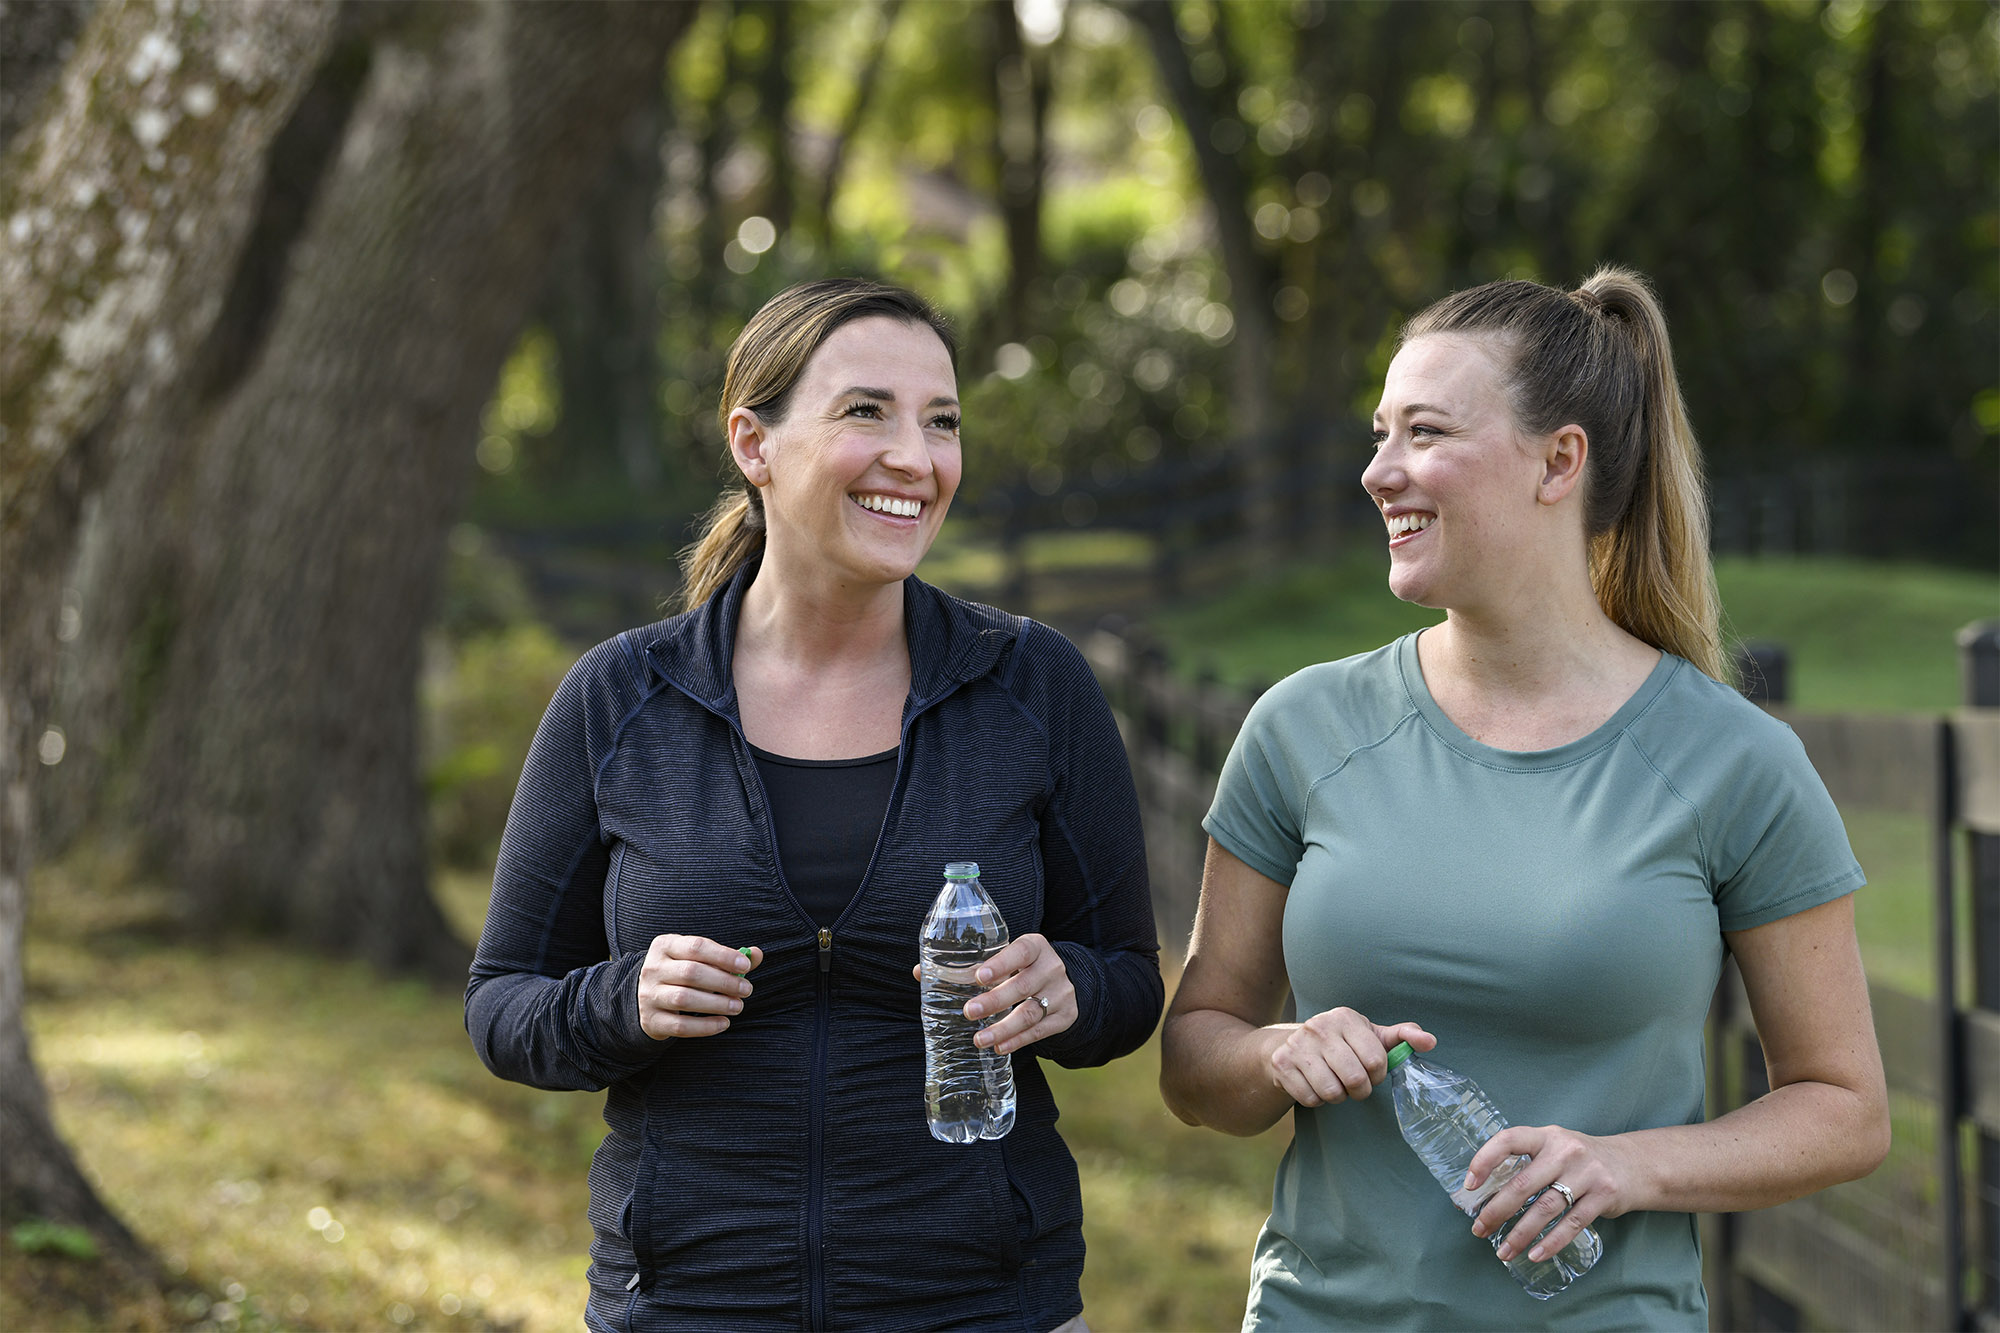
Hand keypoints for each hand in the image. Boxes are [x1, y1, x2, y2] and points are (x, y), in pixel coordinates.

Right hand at [637, 935, 761, 1039]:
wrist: (648, 999)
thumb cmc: (682, 974)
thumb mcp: (699, 959)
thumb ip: (728, 957)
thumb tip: (756, 954)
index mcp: (665, 945)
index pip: (696, 947)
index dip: (723, 956)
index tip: (746, 965)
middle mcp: (653, 968)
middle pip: (691, 973)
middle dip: (724, 981)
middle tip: (746, 989)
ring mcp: (649, 995)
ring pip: (684, 999)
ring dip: (717, 1004)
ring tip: (738, 1006)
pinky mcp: (651, 1020)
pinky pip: (680, 1026)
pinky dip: (705, 1026)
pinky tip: (724, 1023)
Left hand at [912, 933, 1075, 1054]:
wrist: (1066, 981)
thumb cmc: (1021, 967)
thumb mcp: (1006, 957)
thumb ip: (969, 964)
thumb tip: (920, 972)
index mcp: (1035, 946)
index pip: (1020, 951)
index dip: (1000, 963)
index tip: (978, 977)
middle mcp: (1051, 967)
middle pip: (1023, 985)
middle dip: (995, 1000)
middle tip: (969, 1012)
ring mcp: (1062, 993)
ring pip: (1032, 1012)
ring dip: (1004, 1028)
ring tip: (979, 1039)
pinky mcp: (1066, 1016)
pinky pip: (1041, 1031)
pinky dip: (1019, 1040)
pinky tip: (1000, 1046)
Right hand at [1268, 1008, 1434, 1107]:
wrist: (1290, 1045)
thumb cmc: (1340, 1043)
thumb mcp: (1370, 1035)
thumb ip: (1402, 1036)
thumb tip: (1431, 1041)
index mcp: (1345, 1018)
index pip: (1376, 1060)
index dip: (1378, 1075)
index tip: (1371, 1072)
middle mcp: (1319, 1027)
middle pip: (1354, 1079)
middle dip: (1359, 1091)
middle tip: (1355, 1086)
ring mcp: (1298, 1045)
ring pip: (1332, 1092)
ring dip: (1338, 1097)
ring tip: (1335, 1085)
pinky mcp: (1281, 1064)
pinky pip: (1310, 1099)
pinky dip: (1317, 1100)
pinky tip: (1315, 1086)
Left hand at [1465, 1124, 1635, 1261]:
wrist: (1634, 1164)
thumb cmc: (1581, 1159)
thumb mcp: (1555, 1147)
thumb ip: (1527, 1162)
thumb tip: (1487, 1191)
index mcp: (1546, 1136)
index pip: (1508, 1140)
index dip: (1485, 1160)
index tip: (1469, 1185)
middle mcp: (1565, 1151)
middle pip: (1523, 1184)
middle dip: (1496, 1211)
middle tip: (1479, 1229)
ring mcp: (1586, 1173)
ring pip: (1545, 1208)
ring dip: (1520, 1234)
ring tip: (1503, 1251)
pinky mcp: (1603, 1196)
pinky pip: (1572, 1224)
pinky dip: (1551, 1242)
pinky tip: (1534, 1254)